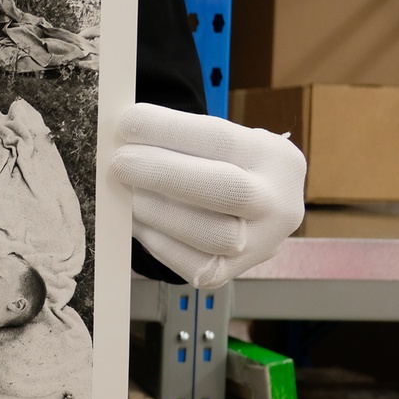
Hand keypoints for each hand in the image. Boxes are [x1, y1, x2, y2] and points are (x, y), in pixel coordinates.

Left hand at [110, 104, 305, 288]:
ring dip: (158, 210)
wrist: (248, 211)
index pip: (222, 139)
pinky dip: (156, 240)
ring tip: (126, 191)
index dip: (170, 131)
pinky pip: (191, 264)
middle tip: (121, 162)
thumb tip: (125, 133)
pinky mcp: (227, 274)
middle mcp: (278, 205)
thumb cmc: (221, 166)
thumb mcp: (217, 143)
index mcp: (276, 158)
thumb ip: (179, 137)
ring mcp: (258, 246)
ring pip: (212, 235)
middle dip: (165, 173)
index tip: (128, 124)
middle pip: (227, 190)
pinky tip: (136, 219)